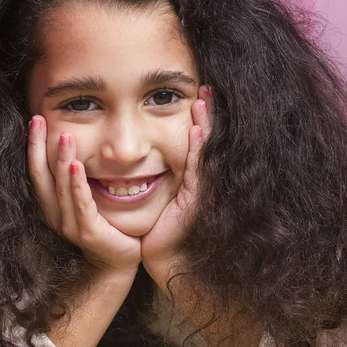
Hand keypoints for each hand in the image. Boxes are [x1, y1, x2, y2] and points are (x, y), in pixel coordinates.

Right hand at [28, 116, 141, 271]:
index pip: (38, 171)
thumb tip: (78, 145)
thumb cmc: (106, 225)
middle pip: (41, 176)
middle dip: (39, 146)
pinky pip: (81, 204)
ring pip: (61, 188)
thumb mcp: (87, 198)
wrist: (119, 261)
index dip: (34, 145)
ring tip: (65, 136)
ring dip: (62, 161)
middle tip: (39, 119)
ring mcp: (69, 225)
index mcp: (52, 205)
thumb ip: (79, 177)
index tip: (36, 119)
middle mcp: (55, 215)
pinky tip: (77, 166)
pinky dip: (77, 185)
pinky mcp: (88, 233)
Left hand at [141, 86, 212, 275]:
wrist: (165, 258)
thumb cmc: (157, 229)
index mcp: (189, 177)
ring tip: (202, 100)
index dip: (197, 119)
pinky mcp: (195, 199)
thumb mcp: (160, 198)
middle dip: (206, 114)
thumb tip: (140, 159)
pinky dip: (197, 149)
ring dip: (204, 124)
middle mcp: (198, 180)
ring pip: (204, 150)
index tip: (196, 96)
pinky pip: (196, 169)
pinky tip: (196, 130)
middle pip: (205, 140)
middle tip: (205, 89)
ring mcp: (200, 189)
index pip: (195, 142)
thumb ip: (158, 178)